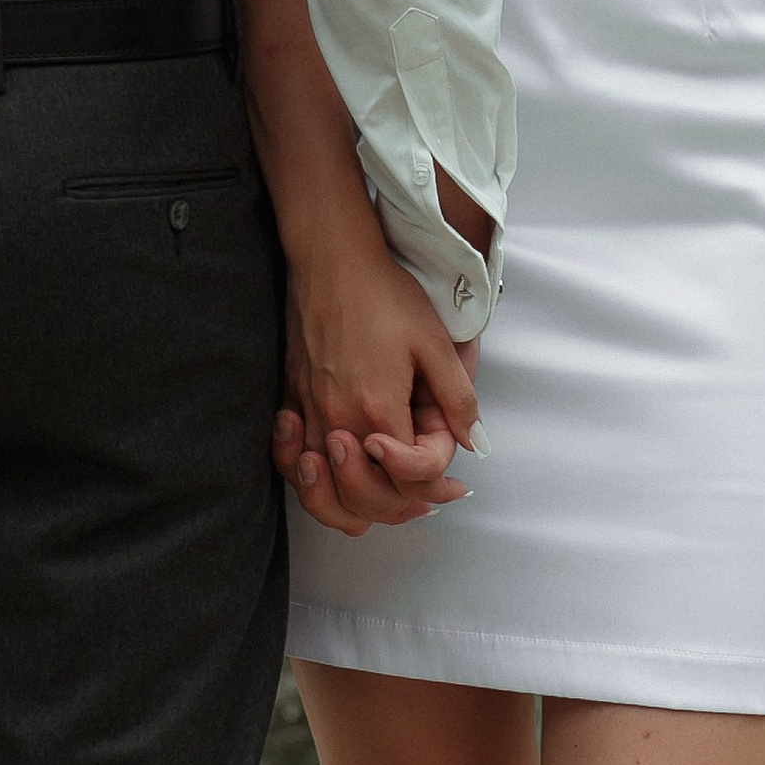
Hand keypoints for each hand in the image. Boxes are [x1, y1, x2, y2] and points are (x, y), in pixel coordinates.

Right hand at [272, 235, 481, 534]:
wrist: (331, 257)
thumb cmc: (383, 293)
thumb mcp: (435, 342)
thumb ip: (458, 398)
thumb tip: (474, 444)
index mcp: (377, 409)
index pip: (408, 479)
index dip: (435, 483)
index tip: (450, 478)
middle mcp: (337, 420)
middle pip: (363, 499)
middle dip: (398, 507)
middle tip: (425, 499)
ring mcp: (307, 413)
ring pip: (321, 493)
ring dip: (352, 505)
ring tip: (381, 499)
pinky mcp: (290, 399)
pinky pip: (291, 462)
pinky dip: (309, 482)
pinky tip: (330, 474)